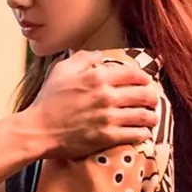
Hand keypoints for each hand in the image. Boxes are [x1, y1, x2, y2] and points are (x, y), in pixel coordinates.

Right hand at [25, 50, 160, 159]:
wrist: (38, 129)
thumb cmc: (48, 99)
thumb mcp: (61, 69)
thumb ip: (82, 58)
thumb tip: (99, 55)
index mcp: (98, 77)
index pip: (133, 74)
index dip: (144, 77)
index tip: (146, 81)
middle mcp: (107, 96)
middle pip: (144, 94)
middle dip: (152, 97)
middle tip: (153, 100)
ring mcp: (109, 117)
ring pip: (144, 115)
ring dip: (152, 116)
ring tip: (152, 118)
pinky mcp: (108, 136)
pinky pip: (136, 134)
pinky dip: (143, 133)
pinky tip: (143, 132)